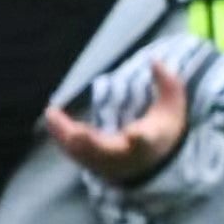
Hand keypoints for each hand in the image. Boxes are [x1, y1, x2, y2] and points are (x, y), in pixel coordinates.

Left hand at [46, 58, 194, 185]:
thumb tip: (155, 60)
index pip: (144, 142)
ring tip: (52, 114)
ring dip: (66, 134)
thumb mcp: (172, 108)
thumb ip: (168, 84)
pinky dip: (60, 134)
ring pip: (83, 153)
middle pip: (106, 153)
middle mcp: (124, 156)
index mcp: (148, 142)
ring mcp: (105, 162)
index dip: (139, 139)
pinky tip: (51, 115)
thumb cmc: (161, 130)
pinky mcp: (89, 162)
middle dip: (92, 144)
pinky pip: (71, 150)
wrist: (149, 164)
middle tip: (79, 133)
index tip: (134, 134)